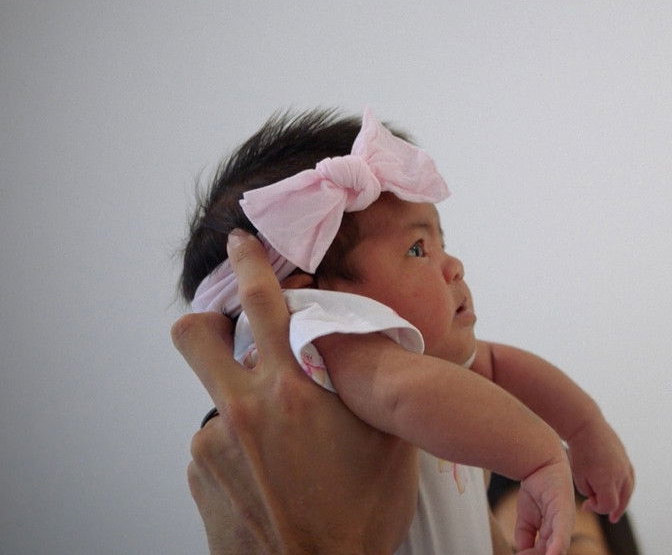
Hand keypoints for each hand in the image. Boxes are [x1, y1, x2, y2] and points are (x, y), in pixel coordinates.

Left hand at [173, 230, 417, 554]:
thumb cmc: (364, 514)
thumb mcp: (389, 439)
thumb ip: (370, 384)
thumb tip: (364, 345)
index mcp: (293, 390)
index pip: (261, 303)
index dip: (249, 263)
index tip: (243, 244)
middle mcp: (243, 410)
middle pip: (194, 336)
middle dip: (209, 322)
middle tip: (232, 332)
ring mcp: (213, 446)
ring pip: (220, 399)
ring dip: (247, 409)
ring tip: (287, 452)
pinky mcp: (199, 477)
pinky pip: (217, 445)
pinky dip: (242, 451)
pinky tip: (273, 478)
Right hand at [513, 455, 574, 554]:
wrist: (540, 461)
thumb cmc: (537, 486)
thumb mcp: (526, 516)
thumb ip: (525, 535)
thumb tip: (521, 551)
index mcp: (555, 530)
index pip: (546, 551)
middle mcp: (562, 528)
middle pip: (553, 551)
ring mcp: (565, 521)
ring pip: (559, 547)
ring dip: (549, 554)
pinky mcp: (564, 512)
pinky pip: (562, 532)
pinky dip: (557, 545)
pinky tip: (552, 554)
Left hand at [566, 418, 634, 521]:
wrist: (586, 426)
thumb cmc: (579, 453)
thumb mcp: (579, 478)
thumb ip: (590, 493)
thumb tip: (597, 500)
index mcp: (608, 481)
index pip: (608, 506)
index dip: (598, 510)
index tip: (587, 505)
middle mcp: (620, 475)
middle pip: (622, 501)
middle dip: (614, 510)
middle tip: (611, 518)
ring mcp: (626, 466)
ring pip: (629, 490)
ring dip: (623, 501)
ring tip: (618, 510)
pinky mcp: (626, 459)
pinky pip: (630, 479)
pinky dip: (626, 489)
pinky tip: (620, 493)